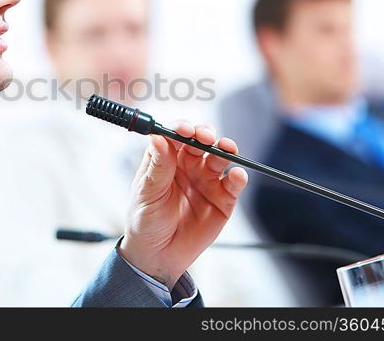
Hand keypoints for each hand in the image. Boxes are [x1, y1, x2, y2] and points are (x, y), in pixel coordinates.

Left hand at [119, 122, 247, 289]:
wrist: (157, 255)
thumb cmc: (146, 220)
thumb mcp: (147, 193)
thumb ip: (158, 166)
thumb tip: (159, 137)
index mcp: (166, 159)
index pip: (175, 135)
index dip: (181, 128)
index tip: (184, 129)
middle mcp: (188, 165)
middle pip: (201, 140)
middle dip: (205, 134)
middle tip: (205, 137)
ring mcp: (206, 180)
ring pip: (220, 157)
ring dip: (225, 149)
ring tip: (226, 148)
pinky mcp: (223, 199)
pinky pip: (233, 184)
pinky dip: (238, 177)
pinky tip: (236, 174)